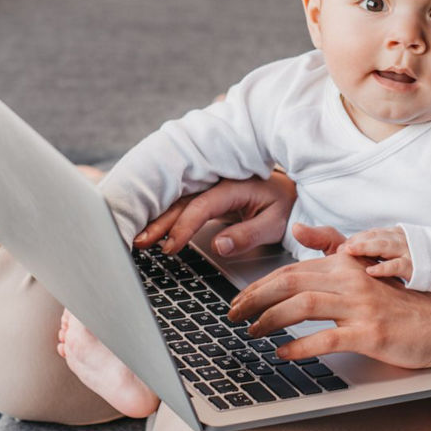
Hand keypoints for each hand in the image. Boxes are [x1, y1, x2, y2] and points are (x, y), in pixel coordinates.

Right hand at [133, 171, 297, 256]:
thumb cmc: (284, 205)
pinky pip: (183, 204)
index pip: (202, 206)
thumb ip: (248, 234)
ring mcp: (210, 187)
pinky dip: (166, 216)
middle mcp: (218, 183)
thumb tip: (219, 246)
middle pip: (183, 202)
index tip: (170, 247)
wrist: (290, 192)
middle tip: (140, 242)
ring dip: (158, 219)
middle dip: (160, 222)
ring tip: (140, 238)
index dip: (184, 227)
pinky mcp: (207, 195)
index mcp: (233, 186)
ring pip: (178, 202)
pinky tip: (151, 228)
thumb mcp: (274, 223)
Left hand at [227, 223, 430, 368]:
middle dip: (255, 298)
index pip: (292, 270)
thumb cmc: (404, 299)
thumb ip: (332, 247)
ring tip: (252, 332)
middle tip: (233, 314)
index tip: (241, 298)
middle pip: (290, 283)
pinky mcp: (370, 332)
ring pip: (303, 307)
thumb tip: (300, 231)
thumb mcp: (367, 267)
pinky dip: (300, 346)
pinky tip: (283, 353)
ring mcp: (360, 306)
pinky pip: (327, 338)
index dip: (261, 283)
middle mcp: (350, 280)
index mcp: (346, 264)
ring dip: (270, 320)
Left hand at [340, 226, 412, 280]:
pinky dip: (383, 268)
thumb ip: (385, 248)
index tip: (340, 248)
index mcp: (396, 235)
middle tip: (339, 249)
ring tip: (349, 251)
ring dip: (365, 247)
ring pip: (384, 246)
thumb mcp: (403, 248)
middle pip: (375, 237)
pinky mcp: (416, 266)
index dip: (355, 239)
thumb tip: (361, 252)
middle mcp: (401, 240)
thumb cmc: (423, 259)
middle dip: (356, 241)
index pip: (372, 234)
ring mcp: (409, 252)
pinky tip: (370, 271)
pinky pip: (397, 265)